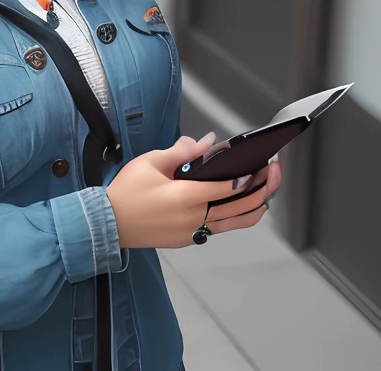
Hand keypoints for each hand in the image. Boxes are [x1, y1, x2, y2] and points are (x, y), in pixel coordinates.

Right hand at [106, 134, 281, 249]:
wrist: (108, 224)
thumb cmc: (126, 192)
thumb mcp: (151, 163)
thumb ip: (181, 152)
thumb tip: (207, 142)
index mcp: (185, 197)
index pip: (227, 187)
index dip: (249, 177)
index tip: (262, 164)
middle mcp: (193, 218)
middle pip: (240, 207)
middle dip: (263, 189)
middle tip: (273, 172)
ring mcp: (193, 232)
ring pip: (236, 224)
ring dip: (255, 207)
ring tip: (266, 191)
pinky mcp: (189, 239)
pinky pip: (220, 228)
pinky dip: (235, 217)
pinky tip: (239, 202)